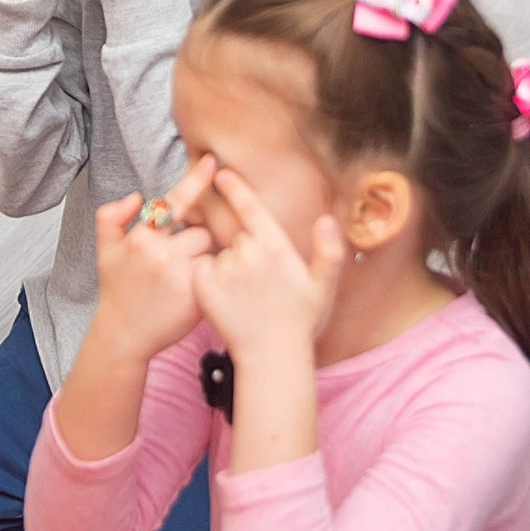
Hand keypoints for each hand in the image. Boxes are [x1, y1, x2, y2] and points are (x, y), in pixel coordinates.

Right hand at [91, 157, 219, 361]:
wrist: (124, 335)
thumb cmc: (118, 290)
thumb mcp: (105, 251)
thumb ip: (111, 217)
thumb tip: (137, 196)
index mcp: (141, 237)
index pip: (174, 202)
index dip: (195, 179)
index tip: (211, 160)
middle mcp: (162, 253)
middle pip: (201, 231)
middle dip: (197, 241)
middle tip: (183, 260)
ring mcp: (181, 276)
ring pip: (211, 252)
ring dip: (205, 259)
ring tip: (187, 275)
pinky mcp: (196, 296)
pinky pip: (216, 273)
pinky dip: (211, 277)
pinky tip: (196, 289)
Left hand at [191, 169, 343, 364]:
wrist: (271, 357)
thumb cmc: (298, 321)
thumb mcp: (322, 286)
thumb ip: (328, 251)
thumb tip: (328, 219)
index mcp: (275, 247)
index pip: (250, 207)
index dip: (235, 188)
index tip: (221, 173)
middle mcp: (248, 253)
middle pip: (237, 236)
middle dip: (245, 250)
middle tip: (258, 282)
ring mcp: (223, 269)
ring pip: (220, 253)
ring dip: (227, 266)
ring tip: (243, 295)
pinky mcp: (203, 286)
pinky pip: (201, 268)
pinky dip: (207, 277)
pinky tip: (224, 298)